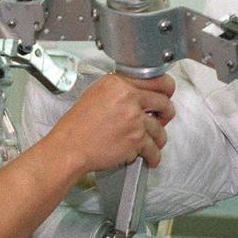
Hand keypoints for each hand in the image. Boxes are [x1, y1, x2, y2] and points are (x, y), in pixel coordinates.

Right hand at [46, 73, 175, 173]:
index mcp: (119, 83)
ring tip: (153, 142)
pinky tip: (151, 157)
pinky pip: (154, 148)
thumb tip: (136, 89)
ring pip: (160, 128)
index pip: (156, 79)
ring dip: (159, 137)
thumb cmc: (77, 125)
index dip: (166, 88)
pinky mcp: (136, 139)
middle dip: (167, 113)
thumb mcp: (95, 93)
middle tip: (163, 118)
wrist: (70, 147)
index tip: (166, 94)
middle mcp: (129, 98)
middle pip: (164, 102)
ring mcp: (134, 119)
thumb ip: (118, 88)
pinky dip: (153, 156)